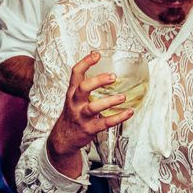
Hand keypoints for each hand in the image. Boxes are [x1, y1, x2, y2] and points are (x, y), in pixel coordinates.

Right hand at [47, 52, 133, 172]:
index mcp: (72, 92)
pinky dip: (118, 118)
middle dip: (97, 81)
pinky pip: (104, 123)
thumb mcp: (74, 96)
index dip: (85, 62)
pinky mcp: (89, 128)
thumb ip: (85, 83)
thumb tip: (99, 63)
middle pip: (83, 88)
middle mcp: (75, 102)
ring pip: (93, 107)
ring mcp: (81, 116)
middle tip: (113, 77)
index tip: (96, 55)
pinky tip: (128, 112)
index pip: (75, 73)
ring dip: (109, 101)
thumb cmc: (73, 113)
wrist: (64, 137)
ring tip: (122, 97)